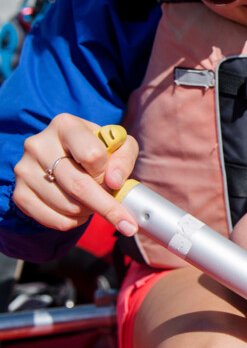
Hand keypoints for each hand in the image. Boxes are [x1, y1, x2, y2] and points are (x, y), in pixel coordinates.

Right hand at [12, 114, 139, 235]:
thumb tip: (114, 182)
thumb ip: (124, 158)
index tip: (114, 182)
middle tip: (125, 221)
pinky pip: (52, 219)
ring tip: (94, 204)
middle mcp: (39, 144)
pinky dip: (73, 222)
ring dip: (89, 212)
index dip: (107, 174)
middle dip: (106, 206)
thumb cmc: (97, 149)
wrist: (66, 159)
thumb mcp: (118, 146)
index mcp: (65, 126)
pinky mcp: (20, 193)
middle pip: (79, 185)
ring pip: (67, 205)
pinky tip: (79, 212)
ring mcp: (25, 169)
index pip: (92, 155)